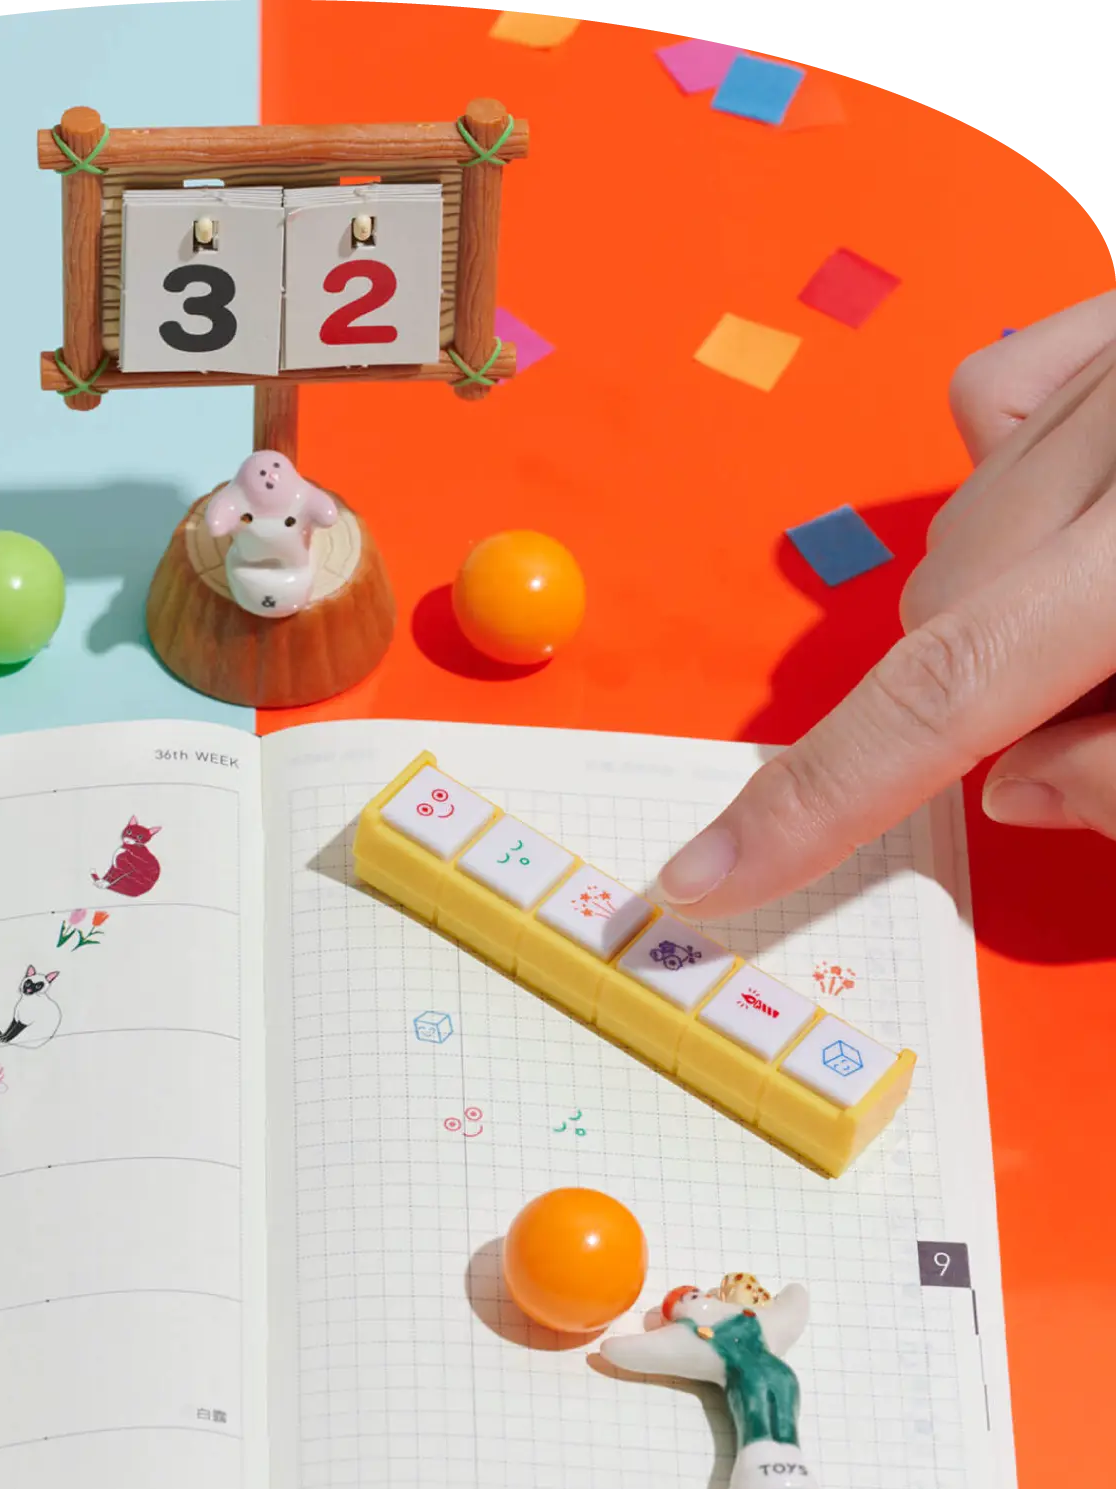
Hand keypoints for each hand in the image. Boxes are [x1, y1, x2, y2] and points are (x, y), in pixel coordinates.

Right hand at [657, 289, 1115, 916]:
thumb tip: (1017, 790)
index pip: (938, 699)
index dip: (814, 801)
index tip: (705, 878)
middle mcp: (1109, 440)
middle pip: (939, 623)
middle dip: (988, 701)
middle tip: (1102, 705)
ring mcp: (1103, 362)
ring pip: (957, 534)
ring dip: (1006, 604)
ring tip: (1114, 604)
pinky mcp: (1105, 317)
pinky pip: (989, 403)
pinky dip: (1009, 477)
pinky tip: (1090, 490)